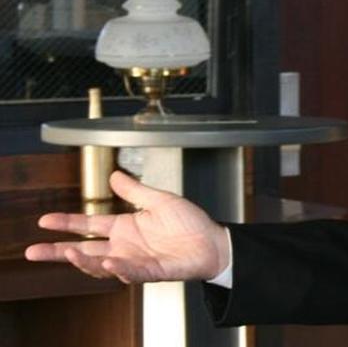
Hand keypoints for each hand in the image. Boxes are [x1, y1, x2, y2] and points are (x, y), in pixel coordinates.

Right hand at [24, 170, 229, 283]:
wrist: (213, 241)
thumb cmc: (190, 223)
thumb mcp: (159, 200)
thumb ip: (135, 191)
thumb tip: (114, 175)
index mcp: (125, 228)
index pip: (88, 226)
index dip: (67, 224)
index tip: (44, 221)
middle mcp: (125, 247)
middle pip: (85, 251)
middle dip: (58, 252)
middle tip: (33, 251)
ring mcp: (136, 261)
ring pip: (102, 266)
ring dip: (85, 261)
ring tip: (69, 252)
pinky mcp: (153, 271)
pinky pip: (133, 272)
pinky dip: (121, 268)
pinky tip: (111, 261)